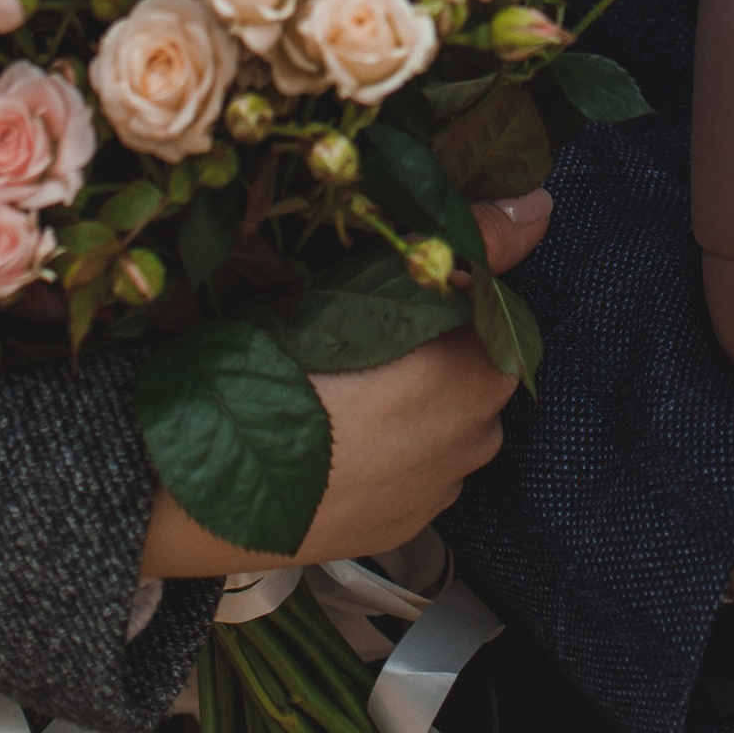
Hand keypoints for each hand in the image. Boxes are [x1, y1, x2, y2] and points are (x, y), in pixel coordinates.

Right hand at [141, 191, 548, 577]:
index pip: (494, 307)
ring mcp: (439, 493)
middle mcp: (472, 440)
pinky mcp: (404, 529)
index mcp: (471, 374)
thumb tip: (541, 204)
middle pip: (474, 365)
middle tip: (358, 327)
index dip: (445, 284)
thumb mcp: (354, 286)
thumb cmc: (267, 374)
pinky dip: (397, 447)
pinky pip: (421, 468)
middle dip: (435, 341)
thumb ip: (463, 242)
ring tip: (345, 382)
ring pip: (450, 419)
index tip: (390, 281)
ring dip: (419, 397)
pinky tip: (341, 434)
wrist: (192, 491)